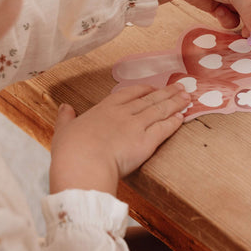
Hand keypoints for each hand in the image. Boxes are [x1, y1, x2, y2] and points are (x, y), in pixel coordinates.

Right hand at [49, 83, 190, 195]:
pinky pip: (164, 128)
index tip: (153, 88)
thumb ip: (66, 118)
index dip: (143, 90)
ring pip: (160, 110)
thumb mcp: (63, 131)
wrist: (83, 164)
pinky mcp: (146, 142)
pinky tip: (182, 117)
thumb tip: (64, 108)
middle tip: (180, 87)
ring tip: (187, 97)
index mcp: (104, 109)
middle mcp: (122, 114)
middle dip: (166, 92)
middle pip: (149, 99)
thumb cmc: (70, 151)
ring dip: (175, 103)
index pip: (128, 93)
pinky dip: (174, 122)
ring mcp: (136, 126)